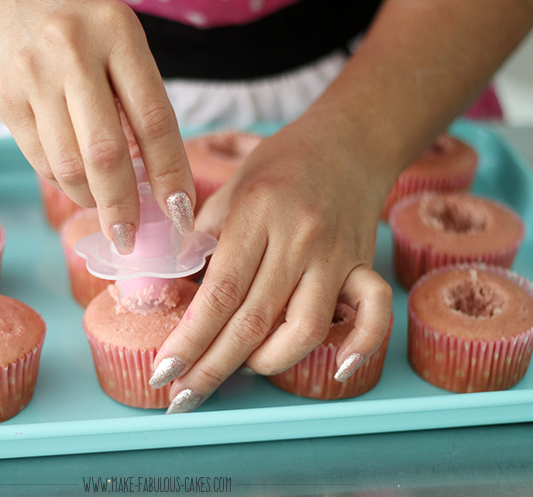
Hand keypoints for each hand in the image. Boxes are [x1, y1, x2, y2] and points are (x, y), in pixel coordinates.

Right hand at [0, 0, 195, 250]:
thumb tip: (157, 178)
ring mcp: (34, 75)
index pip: (154, 119)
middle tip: (129, 237)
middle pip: (106, 153)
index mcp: (118, 33)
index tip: (180, 213)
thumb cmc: (75, 28)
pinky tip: (76, 181)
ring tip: (103, 208)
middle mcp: (75, 51)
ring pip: (68, 165)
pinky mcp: (5, 99)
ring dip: (90, 199)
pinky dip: (63, 182)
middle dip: (122, 206)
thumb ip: (136, 99)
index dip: (171, 173)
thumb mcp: (116, 41)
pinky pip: (40, 160)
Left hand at [148, 117, 393, 412]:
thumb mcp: (228, 189)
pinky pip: (374, 312)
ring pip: (306, 327)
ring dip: (267, 363)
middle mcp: (299, 238)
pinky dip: (361, 345)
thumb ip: (202, 239)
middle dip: (213, 366)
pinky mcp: (365, 265)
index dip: (190, 338)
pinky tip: (337, 370)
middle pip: (254, 320)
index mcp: (257, 215)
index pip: (220, 291)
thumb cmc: (277, 167)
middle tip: (183, 396)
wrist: (345, 142)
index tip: (164, 371)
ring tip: (237, 371)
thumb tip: (173, 293)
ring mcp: (337, 254)